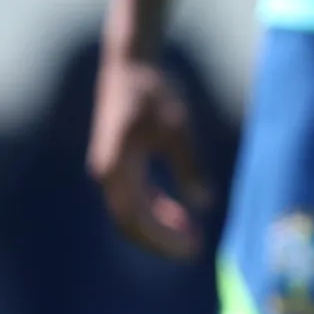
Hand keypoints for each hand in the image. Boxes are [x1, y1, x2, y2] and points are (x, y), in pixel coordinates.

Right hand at [88, 50, 210, 258]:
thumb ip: (189, 166)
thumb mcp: (178, 127)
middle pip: (130, 222)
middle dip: (160, 241)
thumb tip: (205, 204)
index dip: (161, 240)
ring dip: (160, 228)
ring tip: (193, 237)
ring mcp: (111, 168)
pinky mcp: (120, 162)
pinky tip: (182, 216)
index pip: (134, 219)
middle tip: (194, 250)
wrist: (130, 62)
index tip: (190, 248)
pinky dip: (157, 210)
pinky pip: (135, 197)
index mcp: (116, 167)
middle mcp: (108, 173)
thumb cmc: (154, 90)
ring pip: (132, 212)